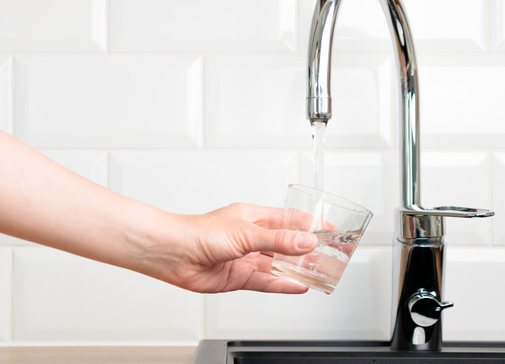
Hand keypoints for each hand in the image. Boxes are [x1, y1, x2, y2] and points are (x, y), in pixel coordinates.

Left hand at [135, 203, 318, 293]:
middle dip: (308, 251)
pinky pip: (266, 282)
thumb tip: (307, 241)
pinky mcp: (238, 277)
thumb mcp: (246, 233)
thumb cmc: (200, 232)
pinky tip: (298, 286)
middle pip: (287, 245)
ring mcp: (245, 258)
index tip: (329, 230)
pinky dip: (282, 285)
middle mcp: (251, 237)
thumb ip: (278, 240)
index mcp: (253, 217)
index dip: (310, 225)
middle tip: (330, 256)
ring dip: (298, 270)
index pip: (289, 220)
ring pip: (278, 266)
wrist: (174, 254)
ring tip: (320, 274)